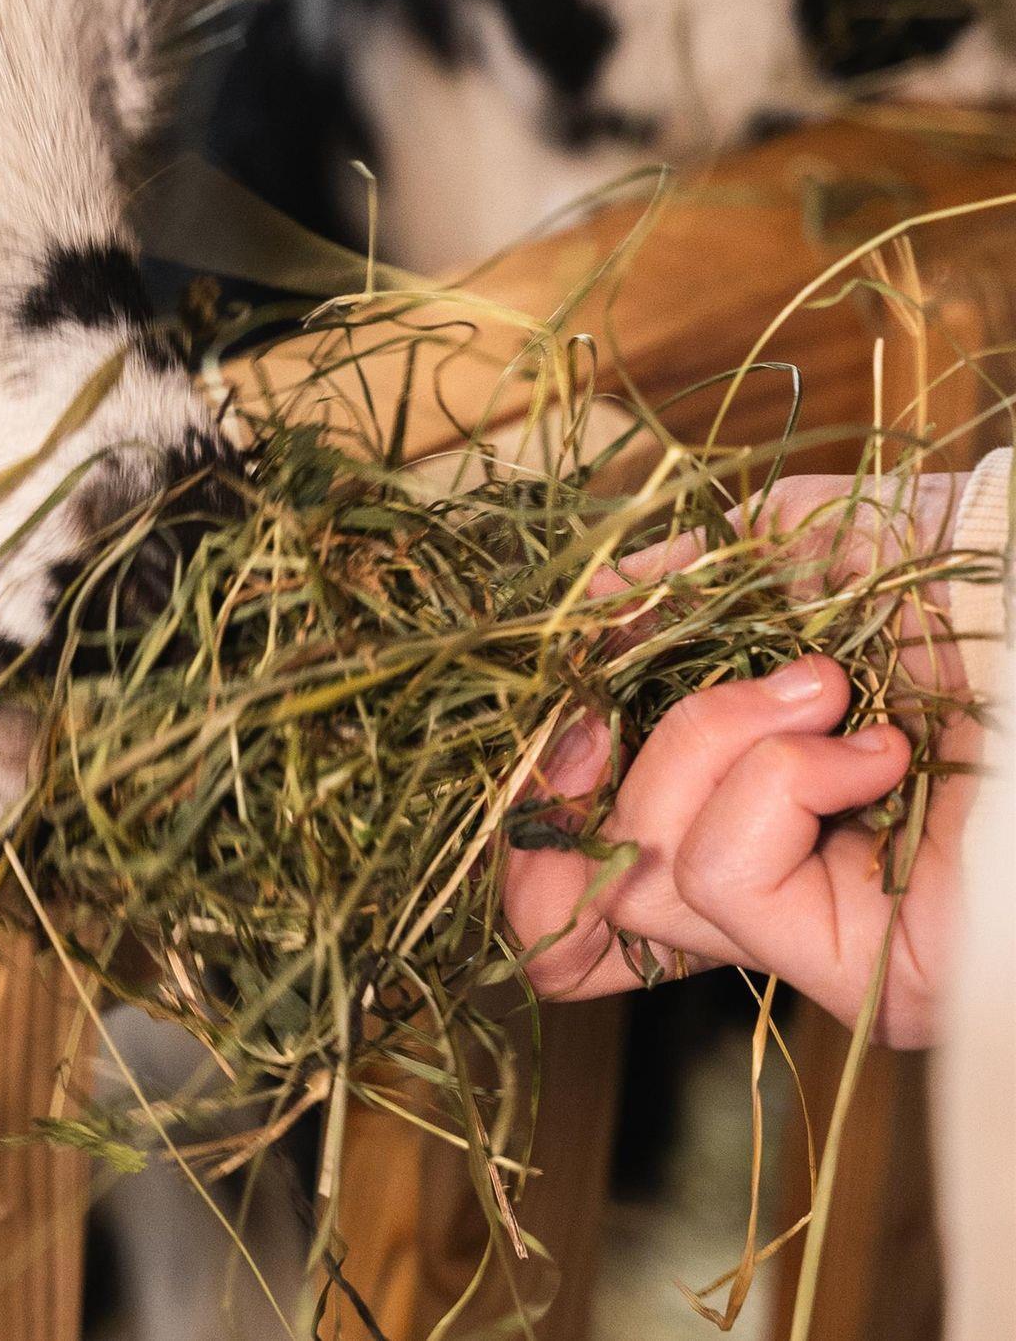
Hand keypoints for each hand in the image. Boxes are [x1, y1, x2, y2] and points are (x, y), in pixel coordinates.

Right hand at [504, 472, 986, 1047]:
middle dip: (591, 775)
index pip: (596, 861)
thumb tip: (579, 617)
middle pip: (589, 889)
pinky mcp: (869, 972)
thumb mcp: (811, 541)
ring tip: (826, 692)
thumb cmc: (990, 580)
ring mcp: (823, 934)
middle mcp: (778, 880)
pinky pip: (722, 878)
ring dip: (708, 745)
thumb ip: (682, 576)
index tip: (560, 711)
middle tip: (620, 697)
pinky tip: (872, 748)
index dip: (542, 804)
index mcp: (753, 794)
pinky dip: (772, 781)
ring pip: (641, 876)